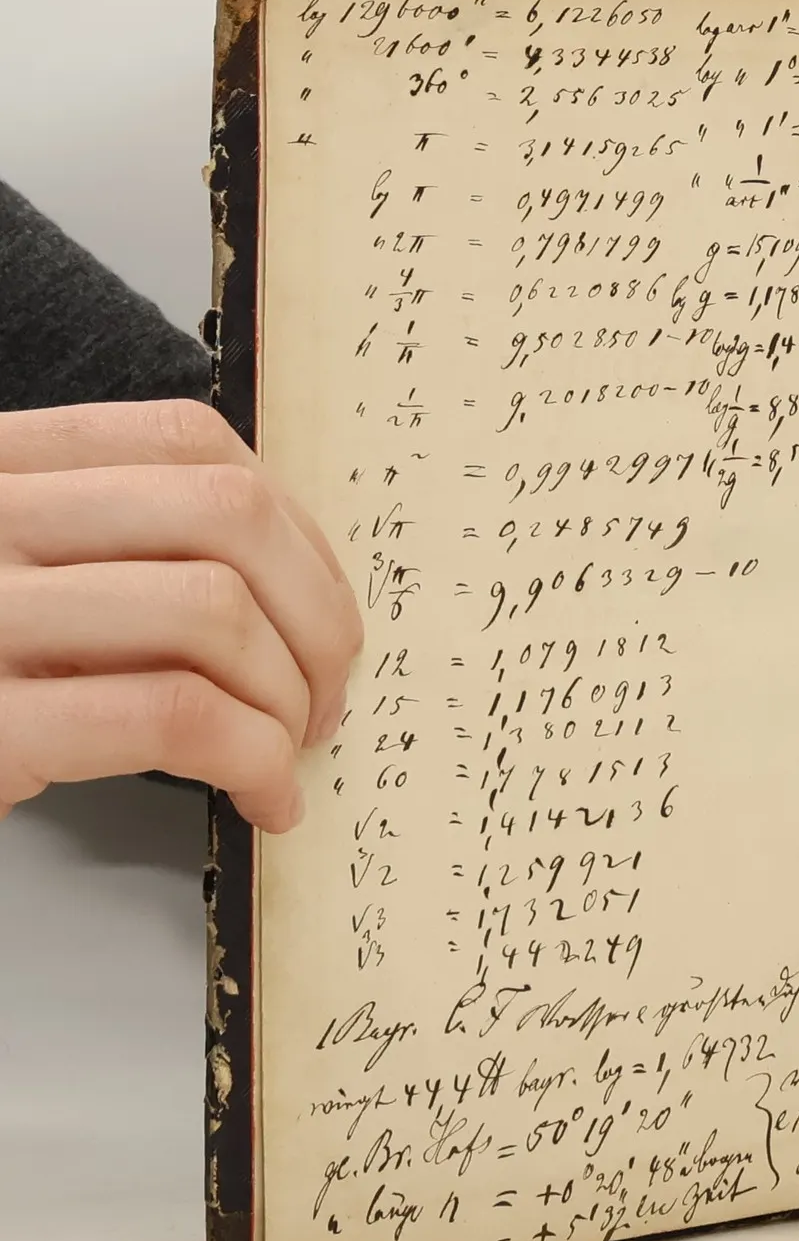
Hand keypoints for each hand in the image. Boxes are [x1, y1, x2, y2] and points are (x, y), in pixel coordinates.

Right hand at [0, 401, 361, 829]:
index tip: (320, 608)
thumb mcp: (30, 579)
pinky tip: (263, 797)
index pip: (187, 443)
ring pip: (213, 613)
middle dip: (317, 616)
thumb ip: (130, 548)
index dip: (292, 528)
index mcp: (0, 466)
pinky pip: (176, 716)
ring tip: (286, 751)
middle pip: (225, 517)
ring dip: (287, 697)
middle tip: (324, 697)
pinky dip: (256, 762)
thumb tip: (305, 586)